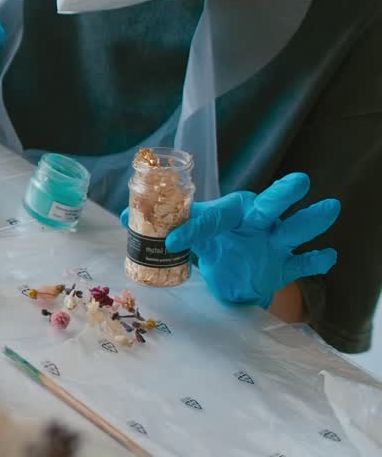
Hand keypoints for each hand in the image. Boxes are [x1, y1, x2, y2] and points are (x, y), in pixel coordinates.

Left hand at [163, 173, 338, 307]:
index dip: (193, 228)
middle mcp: (257, 222)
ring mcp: (276, 243)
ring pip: (295, 229)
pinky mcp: (287, 266)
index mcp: (231, 212)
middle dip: (283, 194)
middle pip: (271, 205)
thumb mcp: (194, 235)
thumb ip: (170, 225)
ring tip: (329, 207)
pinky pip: (303, 263)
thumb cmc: (217, 244)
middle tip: (299, 181)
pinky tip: (327, 255)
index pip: (214, 216)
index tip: (173, 242)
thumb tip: (128, 216)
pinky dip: (316, 260)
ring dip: (311, 221)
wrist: (237, 275)